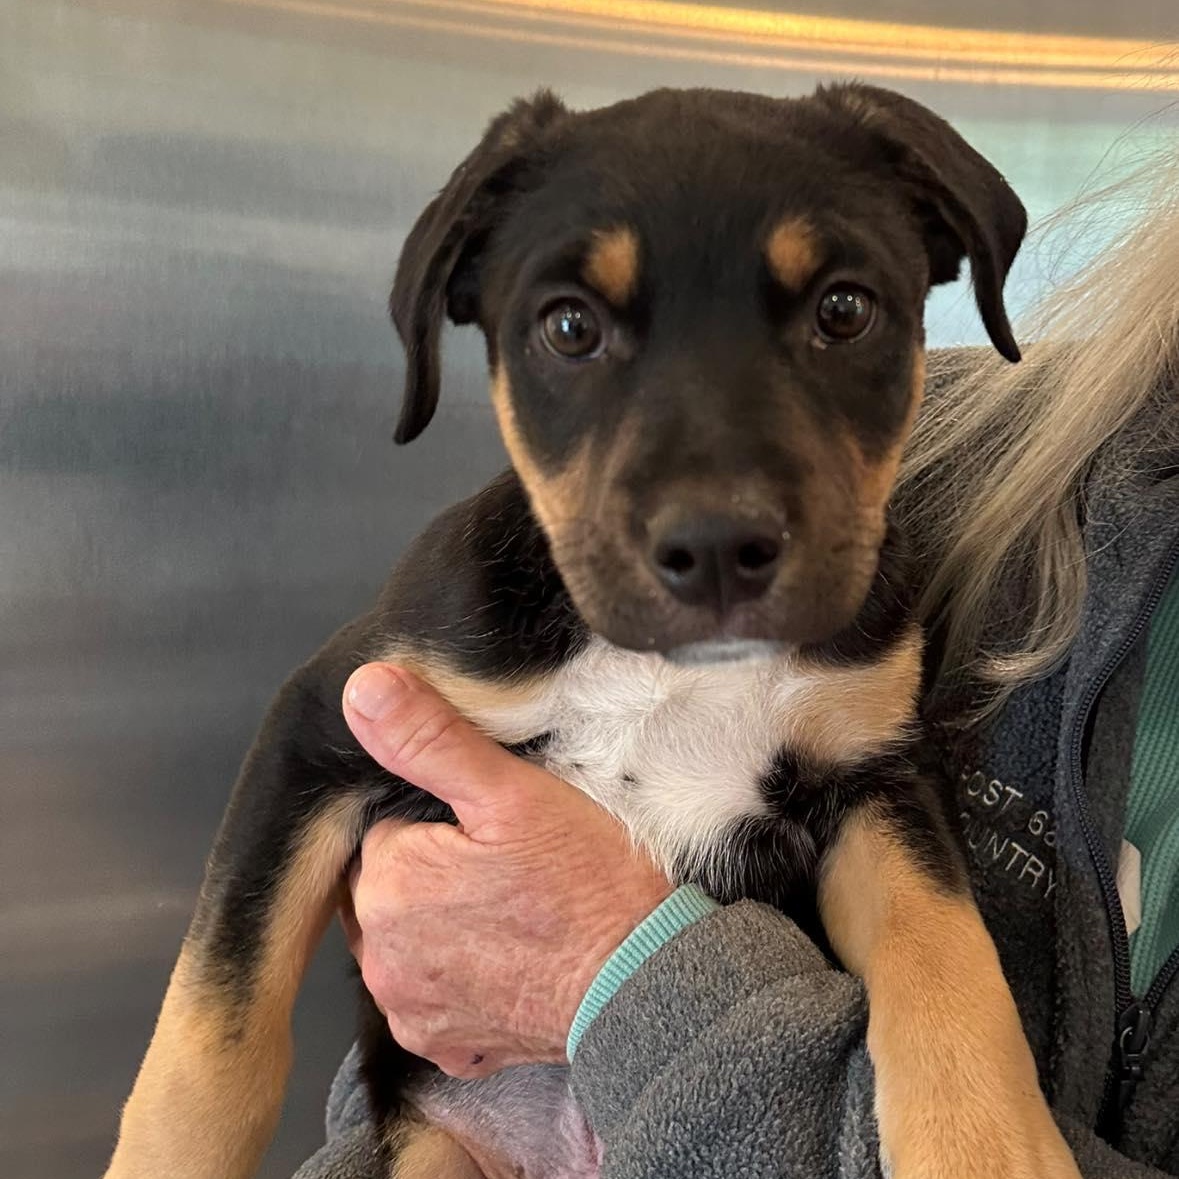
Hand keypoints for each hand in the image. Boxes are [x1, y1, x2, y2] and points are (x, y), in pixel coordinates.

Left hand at [339, 663, 673, 1078]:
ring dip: (439, 926)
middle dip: (431, 871)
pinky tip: (509, 960)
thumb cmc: (589, 884)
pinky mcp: (448, 1047)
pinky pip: (434, 998)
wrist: (648, 985)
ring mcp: (414, 1011)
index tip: (489, 828)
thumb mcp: (514, 793)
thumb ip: (431, 739)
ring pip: (407, 942)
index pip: (385, 829)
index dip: (437, 821)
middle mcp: (382, 959)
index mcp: (389, 885)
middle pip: (390, 887)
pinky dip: (462, 979)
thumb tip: (365, 688)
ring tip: (509, 911)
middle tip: (505, 866)